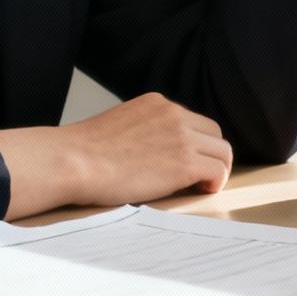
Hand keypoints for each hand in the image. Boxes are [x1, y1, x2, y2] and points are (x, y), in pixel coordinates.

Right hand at [0, 92, 231, 219]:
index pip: (192, 121)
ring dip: (215, 169)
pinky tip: (200, 191)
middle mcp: (173, 114)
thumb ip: (142, 131)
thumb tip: (151, 151)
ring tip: (199, 186)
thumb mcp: (118, 126)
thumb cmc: (83, 153)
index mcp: (156, 104)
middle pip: (213, 133)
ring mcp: (182, 137)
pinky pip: (218, 171)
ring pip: (222, 151)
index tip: (185, 161)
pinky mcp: (185, 162)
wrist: (74, 161)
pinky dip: (215, 182)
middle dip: (209, 154)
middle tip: (197, 176)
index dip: (194, 144)